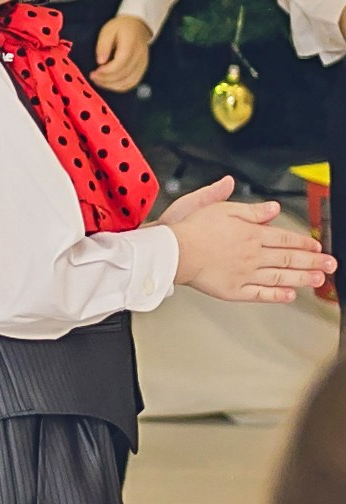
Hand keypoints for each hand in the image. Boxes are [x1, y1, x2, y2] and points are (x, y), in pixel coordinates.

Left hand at [90, 15, 151, 92]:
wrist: (137, 26)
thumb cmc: (120, 28)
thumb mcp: (107, 31)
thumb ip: (103, 45)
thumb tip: (100, 61)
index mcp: (131, 44)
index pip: (121, 62)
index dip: (107, 70)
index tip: (95, 72)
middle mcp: (139, 56)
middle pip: (124, 74)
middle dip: (107, 79)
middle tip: (93, 77)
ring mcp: (142, 63)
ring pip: (129, 81)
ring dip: (113, 85)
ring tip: (99, 81)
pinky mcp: (142, 68)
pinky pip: (133, 82)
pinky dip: (121, 86)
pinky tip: (110, 84)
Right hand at [162, 177, 333, 303]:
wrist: (175, 251)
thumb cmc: (192, 229)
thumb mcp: (222, 208)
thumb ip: (251, 210)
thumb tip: (273, 209)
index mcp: (252, 234)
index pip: (285, 238)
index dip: (304, 243)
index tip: (316, 246)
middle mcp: (253, 255)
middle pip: (289, 258)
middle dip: (313, 261)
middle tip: (329, 265)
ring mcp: (246, 274)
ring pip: (281, 276)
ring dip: (303, 278)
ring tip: (318, 280)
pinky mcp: (235, 289)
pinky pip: (261, 294)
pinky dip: (277, 295)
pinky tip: (288, 295)